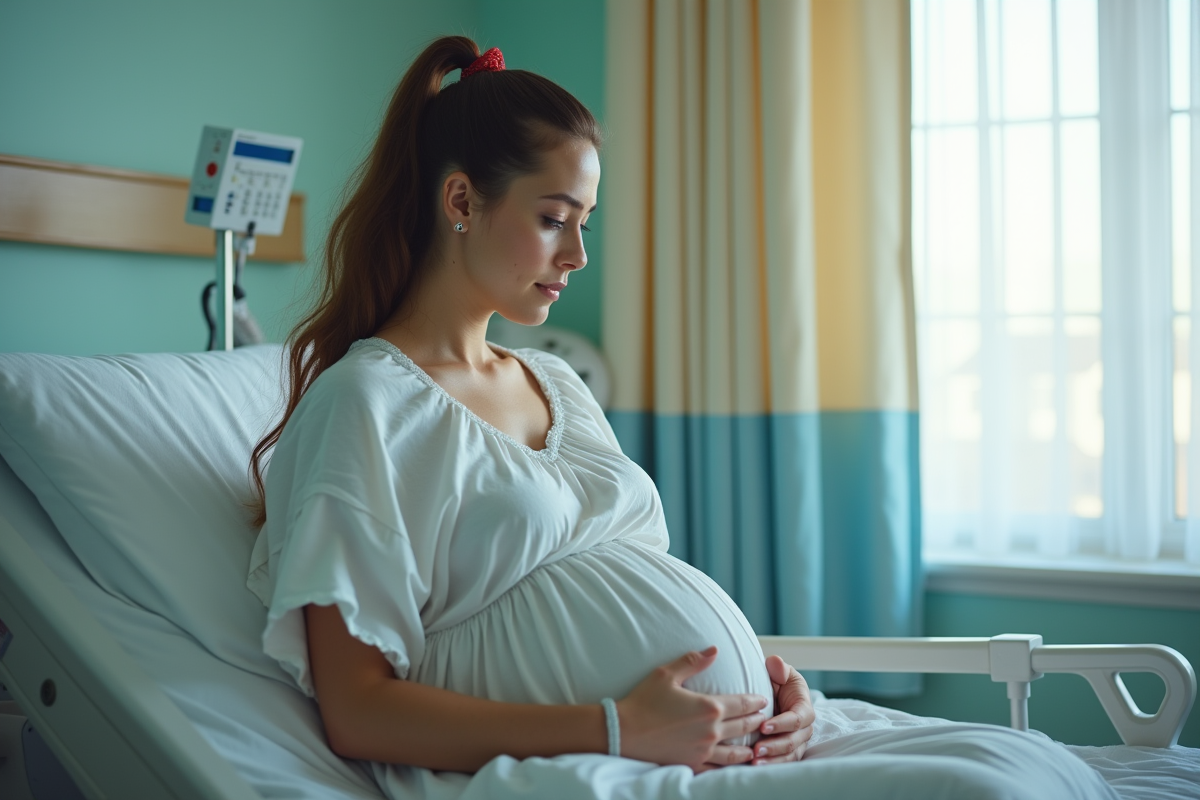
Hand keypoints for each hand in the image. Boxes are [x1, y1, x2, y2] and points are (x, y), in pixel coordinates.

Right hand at [617, 646, 769, 771]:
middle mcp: (711, 731)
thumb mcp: (666, 674)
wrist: (624, 732)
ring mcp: (703, 750)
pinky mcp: (693, 763)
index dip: (755, 701)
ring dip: (748, 746)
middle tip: (765, 718)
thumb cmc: (643, 700)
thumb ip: (693, 662)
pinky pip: (718, 768)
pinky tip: (734, 765)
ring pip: (735, 751)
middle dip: (756, 721)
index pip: (742, 704)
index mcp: (709, 707)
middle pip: (743, 726)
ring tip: (755, 745)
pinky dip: (730, 766)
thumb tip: (714, 649)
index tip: (764, 699)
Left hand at [748, 655, 814, 764]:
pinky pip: (783, 762)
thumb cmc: (777, 682)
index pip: (798, 718)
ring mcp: (797, 742)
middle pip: (794, 740)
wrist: (773, 696)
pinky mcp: (788, 752)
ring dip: (773, 759)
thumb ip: (778, 667)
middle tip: (756, 749)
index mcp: (804, 707)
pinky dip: (771, 765)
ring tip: (754, 762)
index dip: (782, 723)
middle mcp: (804, 728)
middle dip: (775, 746)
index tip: (764, 725)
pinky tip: (755, 767)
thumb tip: (776, 663)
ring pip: (789, 755)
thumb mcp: (778, 671)